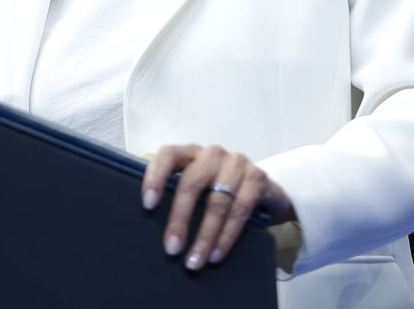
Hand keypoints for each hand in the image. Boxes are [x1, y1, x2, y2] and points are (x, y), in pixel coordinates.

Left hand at [141, 144, 295, 270]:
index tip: (148, 204)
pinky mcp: (257, 178)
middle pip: (191, 183)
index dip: (156, 177)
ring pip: (216, 201)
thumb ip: (180, 196)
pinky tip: (217, 254)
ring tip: (195, 260)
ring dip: (205, 236)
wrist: (266, 194)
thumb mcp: (199, 189)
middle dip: (179, 219)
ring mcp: (236, 163)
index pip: (168, 155)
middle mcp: (212, 154)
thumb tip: (155, 229)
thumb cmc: (222, 192)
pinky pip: (240, 210)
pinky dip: (227, 236)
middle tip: (171, 249)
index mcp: (191, 153)